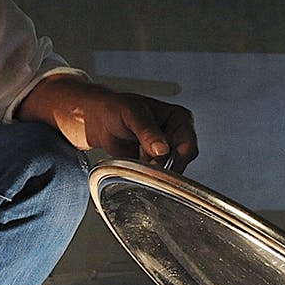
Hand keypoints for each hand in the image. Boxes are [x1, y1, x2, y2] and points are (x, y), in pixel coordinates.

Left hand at [19, 77, 197, 171]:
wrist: (96, 120)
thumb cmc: (114, 109)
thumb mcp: (132, 114)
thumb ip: (148, 131)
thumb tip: (162, 149)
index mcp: (179, 118)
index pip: (188, 145)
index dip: (175, 157)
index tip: (156, 162)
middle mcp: (177, 134)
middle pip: (180, 161)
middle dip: (161, 165)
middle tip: (141, 161)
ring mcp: (166, 150)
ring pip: (168, 171)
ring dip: (151, 169)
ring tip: (134, 156)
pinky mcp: (154, 162)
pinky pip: (156, 175)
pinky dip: (145, 174)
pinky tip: (133, 163)